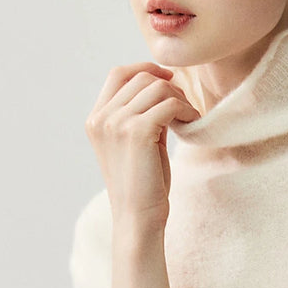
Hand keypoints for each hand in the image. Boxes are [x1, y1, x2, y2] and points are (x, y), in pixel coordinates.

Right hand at [85, 62, 200, 227]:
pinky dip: (186, 110)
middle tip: (184, 106)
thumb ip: (142, 114)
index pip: (118, 74)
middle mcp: (101, 118)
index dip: (146, 69)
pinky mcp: (137, 132)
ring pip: (157, 88)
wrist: (138, 218)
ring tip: (189, 117)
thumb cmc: (142, 184)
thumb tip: (165, 85)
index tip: (169, 79)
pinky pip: (170, 104)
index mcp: (95, 119)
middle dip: (169, 86)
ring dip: (180, 99)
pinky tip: (192, 123)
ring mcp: (116, 123)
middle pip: (141, 77)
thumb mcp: (136, 142)